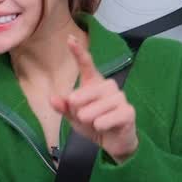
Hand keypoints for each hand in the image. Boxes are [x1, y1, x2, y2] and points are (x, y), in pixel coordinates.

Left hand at [51, 34, 137, 162]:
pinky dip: (102, 124)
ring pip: (100, 105)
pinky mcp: (128, 112)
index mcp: (94, 84)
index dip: (78, 52)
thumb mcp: (74, 118)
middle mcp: (108, 87)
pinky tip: (101, 126)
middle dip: (80, 106)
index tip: (69, 39)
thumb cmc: (94, 124)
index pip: (86, 65)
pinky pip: (112, 116)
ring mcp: (120, 98)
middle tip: (80, 116)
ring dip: (90, 117)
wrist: (113, 143)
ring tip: (92, 123)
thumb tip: (52, 99)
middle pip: (89, 90)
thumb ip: (64, 108)